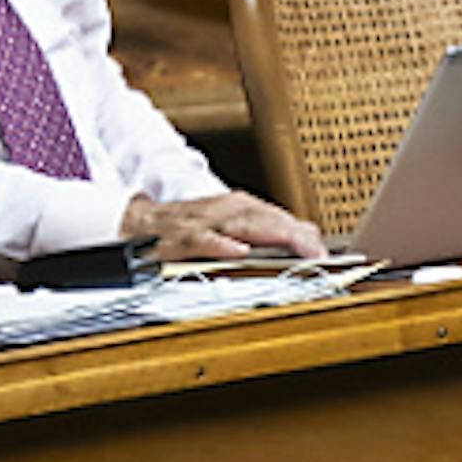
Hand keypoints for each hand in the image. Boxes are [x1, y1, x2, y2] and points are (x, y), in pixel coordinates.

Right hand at [121, 189, 323, 261]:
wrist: (138, 223)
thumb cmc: (187, 228)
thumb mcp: (227, 226)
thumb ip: (264, 232)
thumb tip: (307, 236)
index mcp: (235, 208)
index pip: (275, 218)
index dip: (300, 234)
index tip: (323, 253)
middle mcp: (221, 210)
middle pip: (263, 218)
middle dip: (292, 234)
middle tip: (316, 253)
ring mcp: (200, 223)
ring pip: (239, 224)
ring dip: (268, 235)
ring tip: (293, 248)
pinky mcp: (177, 238)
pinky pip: (201, 240)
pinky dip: (220, 244)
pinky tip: (239, 251)